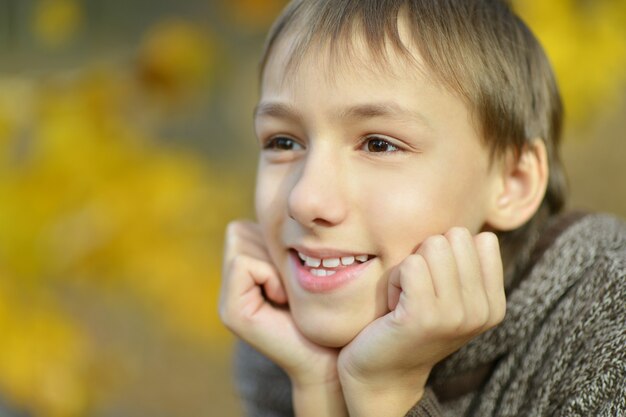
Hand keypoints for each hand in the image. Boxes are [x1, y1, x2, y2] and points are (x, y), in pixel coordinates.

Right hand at [219, 221, 346, 415]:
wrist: (330, 359)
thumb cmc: (327, 313)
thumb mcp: (304, 268)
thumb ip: (286, 243)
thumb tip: (286, 208)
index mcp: (244, 276)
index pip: (241, 228)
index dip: (271, 241)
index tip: (293, 275)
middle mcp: (230, 287)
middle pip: (239, 231)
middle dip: (270, 249)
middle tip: (290, 285)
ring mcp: (227, 302)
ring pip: (240, 242)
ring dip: (272, 263)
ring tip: (288, 294)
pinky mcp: (232, 312)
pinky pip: (244, 264)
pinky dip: (270, 276)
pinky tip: (284, 300)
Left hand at [337, 228, 505, 416]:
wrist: (383, 375)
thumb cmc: (411, 325)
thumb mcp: (451, 297)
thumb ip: (466, 266)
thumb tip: (477, 230)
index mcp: (494, 304)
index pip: (482, 239)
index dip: (450, 253)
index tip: (437, 286)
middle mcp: (482, 310)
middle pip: (455, 236)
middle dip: (427, 257)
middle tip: (417, 292)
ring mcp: (456, 314)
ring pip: (432, 245)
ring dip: (408, 268)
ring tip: (406, 299)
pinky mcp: (424, 316)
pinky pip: (410, 265)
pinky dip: (394, 279)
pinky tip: (394, 306)